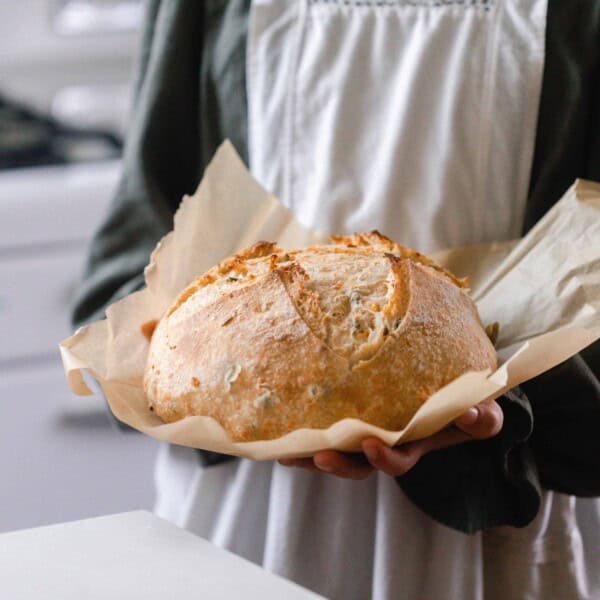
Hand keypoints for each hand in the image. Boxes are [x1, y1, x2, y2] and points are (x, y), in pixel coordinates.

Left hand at [278, 399, 502, 479]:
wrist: (451, 388)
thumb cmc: (467, 403)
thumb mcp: (483, 413)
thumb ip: (482, 419)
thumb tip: (471, 413)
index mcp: (414, 443)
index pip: (397, 460)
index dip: (385, 458)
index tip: (371, 445)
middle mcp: (387, 442)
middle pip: (357, 463)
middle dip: (337, 464)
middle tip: (318, 456)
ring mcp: (369, 429)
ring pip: (337, 449)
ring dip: (312, 452)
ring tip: (287, 450)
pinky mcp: (354, 414)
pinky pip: (329, 428)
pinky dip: (306, 432)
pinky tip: (284, 428)